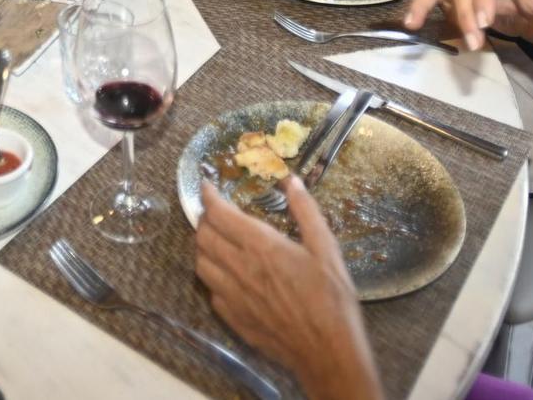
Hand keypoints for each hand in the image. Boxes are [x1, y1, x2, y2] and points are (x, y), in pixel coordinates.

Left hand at [194, 180, 378, 399]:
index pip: (220, 214)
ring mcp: (234, 297)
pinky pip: (211, 292)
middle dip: (204, 219)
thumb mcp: (327, 249)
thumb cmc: (332, 299)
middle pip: (203, 236)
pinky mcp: (235, 319)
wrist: (328, 352)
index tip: (206, 185)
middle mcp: (240, 269)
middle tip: (214, 213)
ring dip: (203, 247)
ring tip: (215, 240)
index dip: (208, 196)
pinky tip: (226, 276)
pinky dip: (212, 277)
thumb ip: (307, 212)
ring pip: (201, 264)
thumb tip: (292, 181)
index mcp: (261, 246)